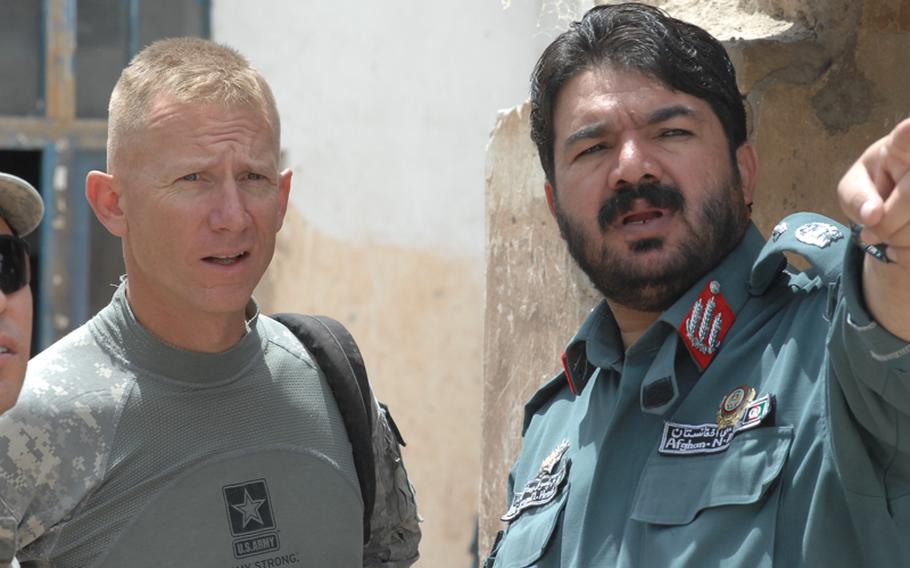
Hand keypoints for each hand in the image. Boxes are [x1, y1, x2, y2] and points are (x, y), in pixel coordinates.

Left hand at [838, 118, 909, 264]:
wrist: (893, 205)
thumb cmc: (872, 188)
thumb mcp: (853, 190)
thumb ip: (857, 198)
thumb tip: (872, 214)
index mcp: (901, 146)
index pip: (906, 138)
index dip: (908, 134)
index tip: (909, 127)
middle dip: (887, 224)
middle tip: (870, 231)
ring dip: (899, 239)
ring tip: (886, 235)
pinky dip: (907, 252)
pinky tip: (899, 246)